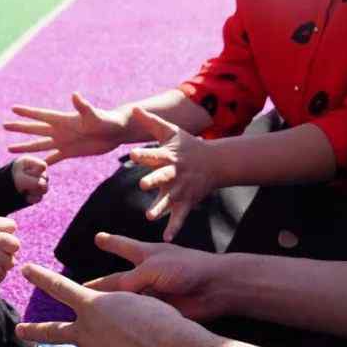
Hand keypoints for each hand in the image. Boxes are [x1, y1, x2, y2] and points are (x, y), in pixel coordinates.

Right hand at [4, 92, 126, 165]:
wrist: (116, 131)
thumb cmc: (107, 120)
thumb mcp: (94, 115)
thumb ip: (83, 106)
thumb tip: (75, 95)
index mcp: (63, 120)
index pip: (41, 115)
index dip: (27, 113)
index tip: (13, 109)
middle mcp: (60, 130)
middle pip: (35, 129)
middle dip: (20, 127)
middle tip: (4, 125)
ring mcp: (64, 142)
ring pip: (39, 145)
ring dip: (25, 147)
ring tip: (9, 148)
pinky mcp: (70, 152)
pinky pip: (53, 159)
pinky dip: (43, 163)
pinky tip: (34, 167)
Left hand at [11, 156, 48, 203]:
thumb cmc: (8, 180)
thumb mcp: (19, 178)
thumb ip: (33, 182)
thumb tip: (45, 187)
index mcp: (30, 162)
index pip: (43, 166)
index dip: (35, 173)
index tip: (24, 173)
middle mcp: (36, 171)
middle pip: (45, 178)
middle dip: (34, 183)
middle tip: (22, 183)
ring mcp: (37, 182)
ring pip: (45, 189)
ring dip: (33, 192)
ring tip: (22, 190)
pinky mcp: (35, 193)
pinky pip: (40, 198)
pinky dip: (31, 199)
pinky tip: (24, 196)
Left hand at [16, 264, 204, 346]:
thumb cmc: (160, 321)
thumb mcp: (133, 302)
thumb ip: (112, 311)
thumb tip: (105, 327)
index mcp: (93, 305)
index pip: (60, 287)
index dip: (41, 277)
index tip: (26, 269)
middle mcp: (85, 331)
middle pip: (51, 330)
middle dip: (32, 330)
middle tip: (18, 328)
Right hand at [86, 234, 229, 320]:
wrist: (216, 288)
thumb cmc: (186, 268)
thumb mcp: (152, 268)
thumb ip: (129, 282)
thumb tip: (111, 299)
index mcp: (145, 255)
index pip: (122, 246)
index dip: (110, 243)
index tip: (98, 238)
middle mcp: (146, 273)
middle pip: (117, 279)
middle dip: (100, 284)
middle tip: (82, 288)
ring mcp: (153, 293)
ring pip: (126, 300)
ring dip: (112, 305)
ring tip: (92, 311)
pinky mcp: (159, 311)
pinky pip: (139, 315)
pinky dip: (128, 318)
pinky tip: (116, 326)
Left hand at [128, 108, 218, 241]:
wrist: (215, 162)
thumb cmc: (188, 145)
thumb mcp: (171, 131)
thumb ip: (151, 122)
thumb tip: (134, 108)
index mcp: (168, 156)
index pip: (154, 154)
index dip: (144, 154)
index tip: (132, 154)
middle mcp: (174, 173)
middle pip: (162, 177)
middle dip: (153, 180)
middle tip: (143, 184)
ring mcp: (181, 189)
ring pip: (169, 200)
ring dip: (160, 208)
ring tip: (149, 216)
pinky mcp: (187, 202)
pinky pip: (180, 216)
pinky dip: (174, 227)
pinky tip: (167, 238)